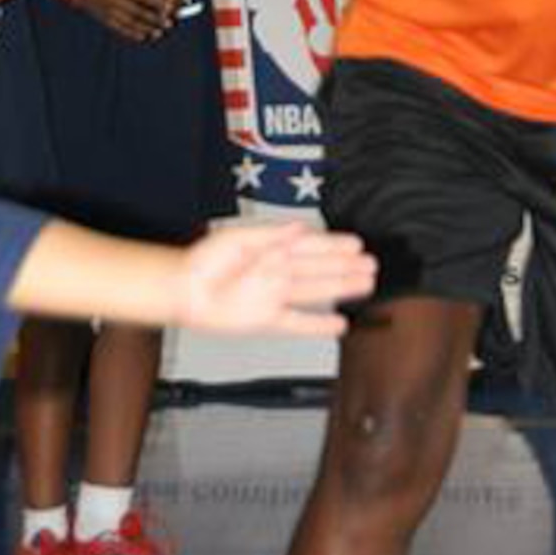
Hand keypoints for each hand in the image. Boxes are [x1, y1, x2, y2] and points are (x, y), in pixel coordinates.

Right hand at [72, 0, 174, 40]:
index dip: (158, 2)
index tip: (169, 7)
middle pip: (139, 11)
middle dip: (155, 19)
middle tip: (169, 23)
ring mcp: (107, 9)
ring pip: (130, 22)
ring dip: (146, 28)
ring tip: (159, 33)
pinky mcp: (103, 17)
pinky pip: (119, 28)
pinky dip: (131, 33)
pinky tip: (142, 36)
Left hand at [172, 223, 376, 336]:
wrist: (184, 290)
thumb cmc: (204, 260)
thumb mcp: (238, 237)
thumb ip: (271, 235)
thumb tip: (298, 229)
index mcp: (273, 247)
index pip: (312, 245)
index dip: (335, 244)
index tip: (357, 243)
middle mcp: (278, 271)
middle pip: (320, 268)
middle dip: (346, 266)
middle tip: (371, 265)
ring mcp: (275, 296)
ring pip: (316, 291)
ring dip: (341, 288)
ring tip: (366, 285)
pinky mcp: (267, 319)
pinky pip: (298, 323)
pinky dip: (318, 325)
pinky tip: (338, 325)